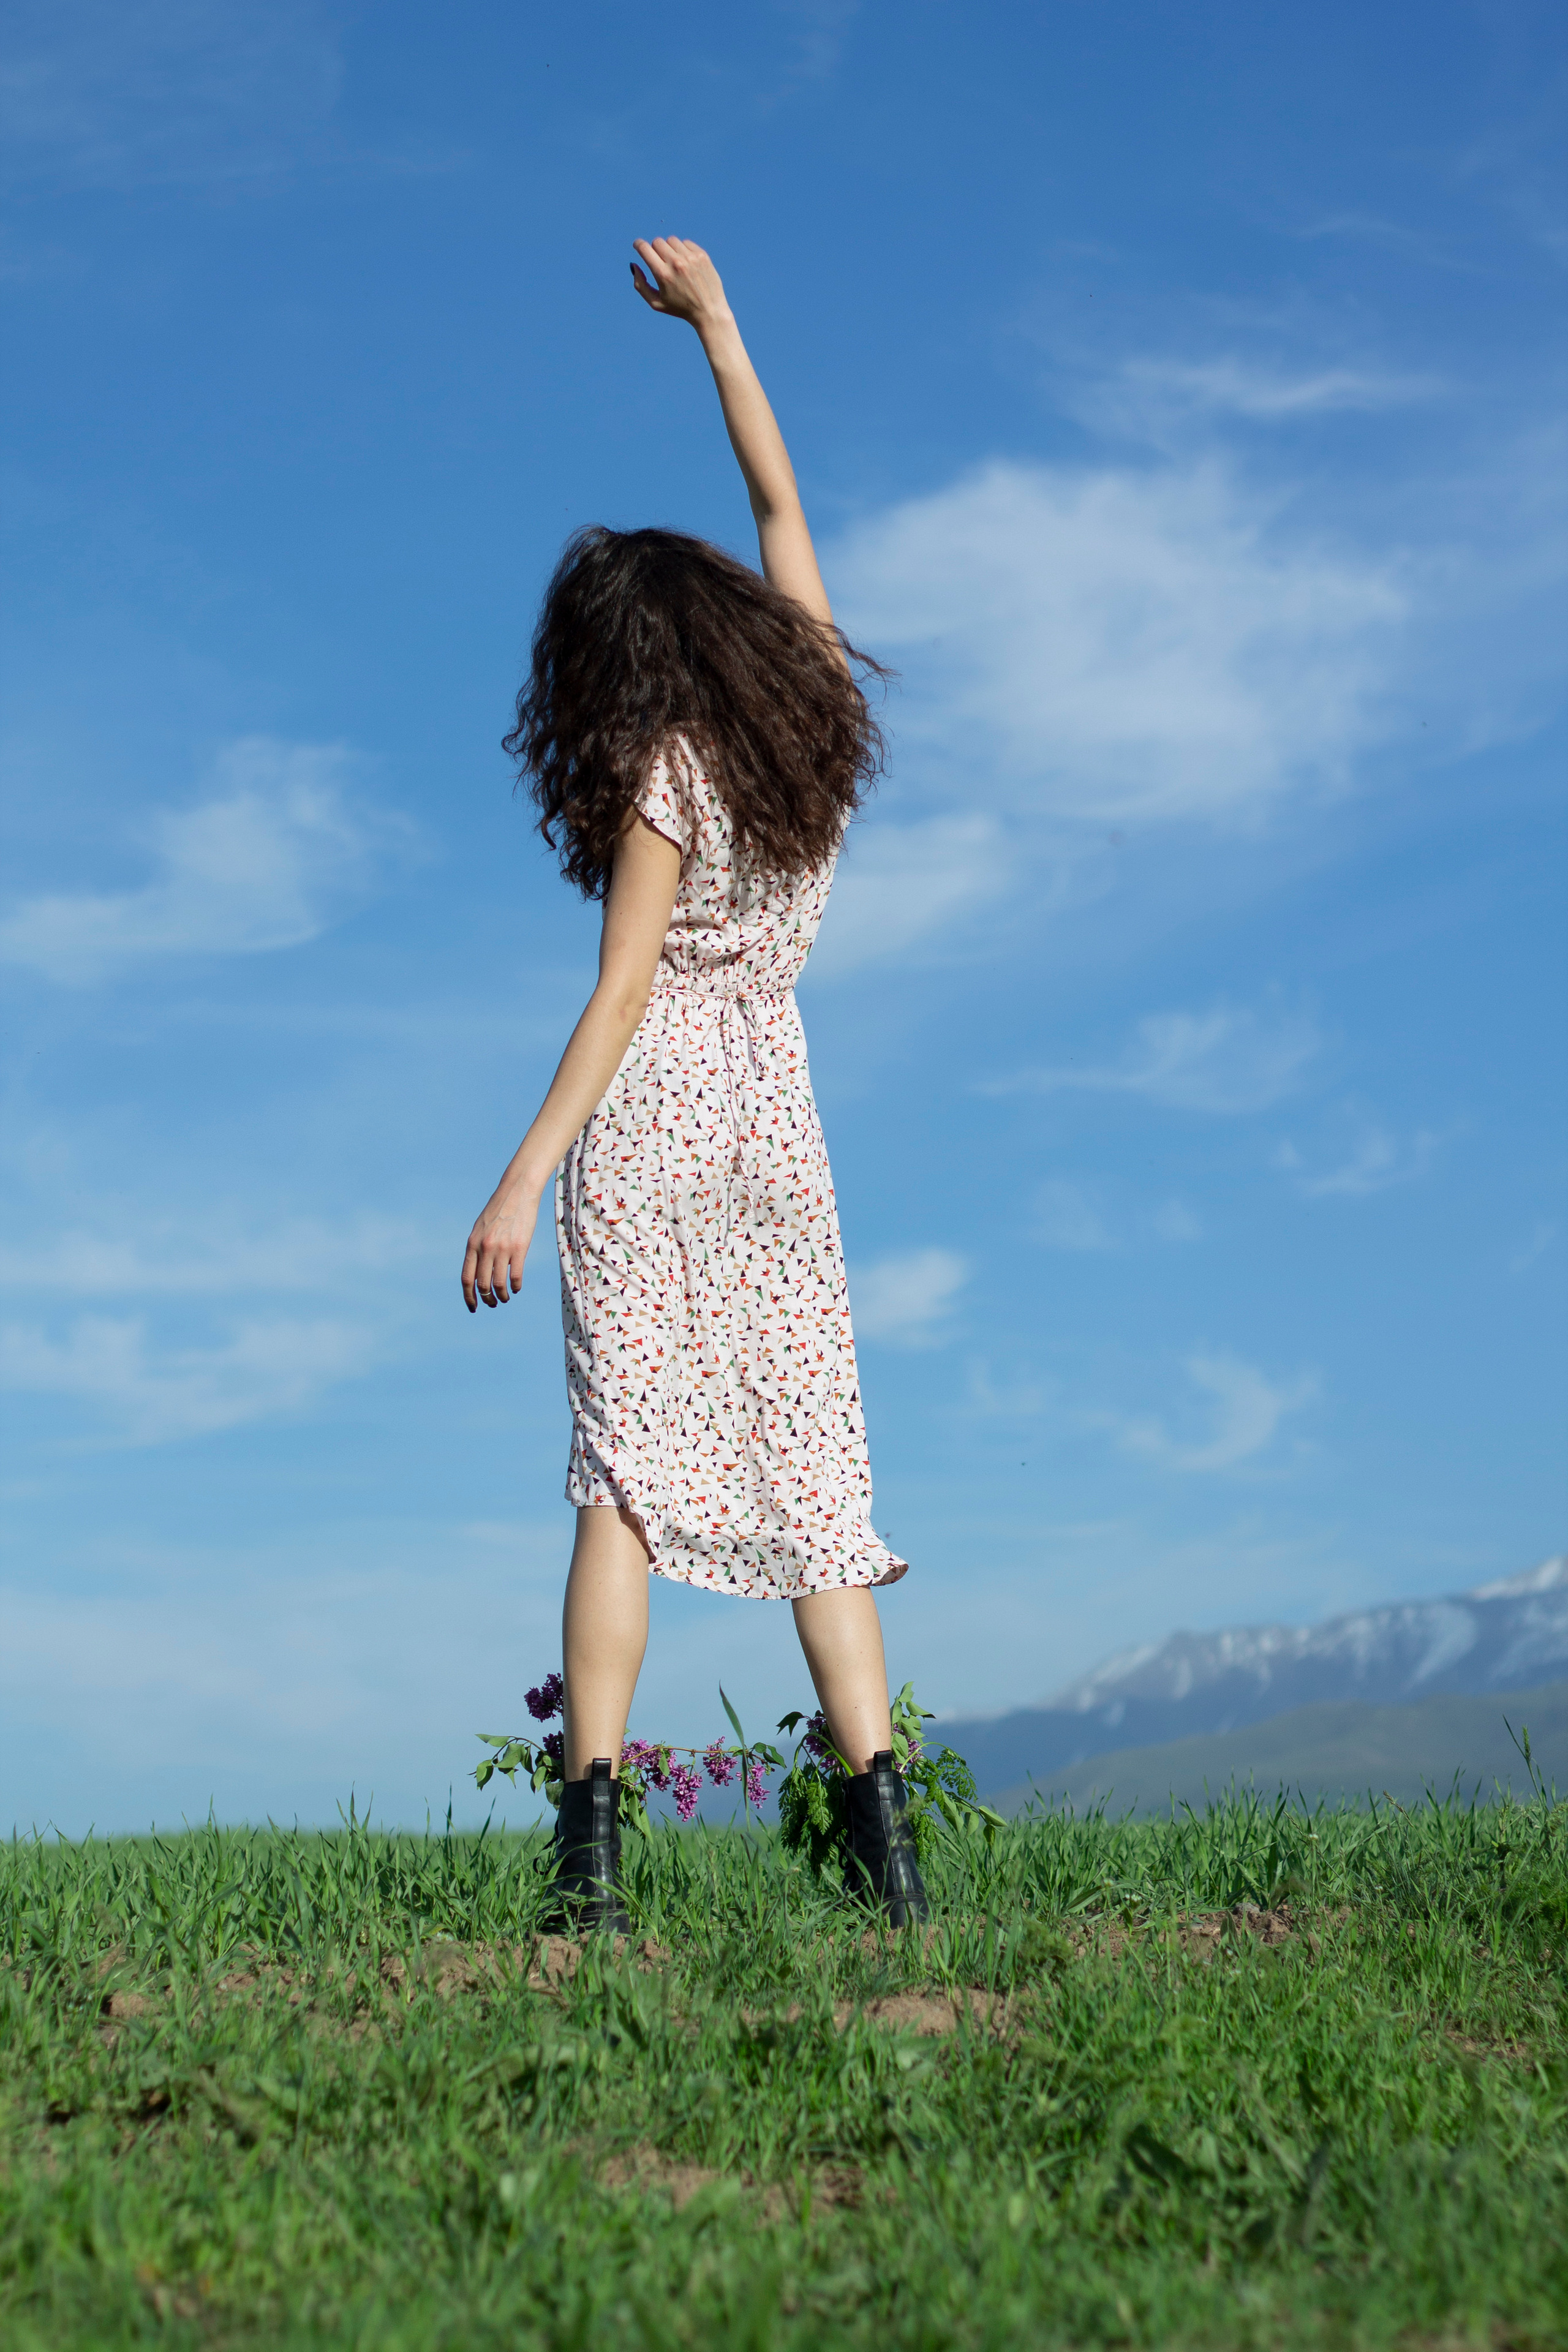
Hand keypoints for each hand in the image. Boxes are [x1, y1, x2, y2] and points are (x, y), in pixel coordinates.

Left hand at [461, 1184, 537, 1312]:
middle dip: (487, 1299)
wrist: (517, 1192)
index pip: (466, 1278)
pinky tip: (516, 1288)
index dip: (468, 1296)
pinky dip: (515, 1287)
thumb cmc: (499, 1210)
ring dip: (502, 1296)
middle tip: (493, 1304)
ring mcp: (502, 1248)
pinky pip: (515, 1276)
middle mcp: (484, 1248)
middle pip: (482, 1284)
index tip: (473, 1307)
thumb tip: (478, 1271)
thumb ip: (477, 1248)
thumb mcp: (481, 1228)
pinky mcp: (519, 1247)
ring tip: (505, 1299)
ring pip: (499, 1284)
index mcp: (472, 1244)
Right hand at [630, 237, 731, 335]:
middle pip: (657, 242)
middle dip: (655, 249)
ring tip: (675, 264)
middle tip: (660, 261)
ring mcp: (690, 257)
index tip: (638, 246)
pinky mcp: (701, 255)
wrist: (709, 311)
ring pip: (671, 240)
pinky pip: (685, 242)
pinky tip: (686, 263)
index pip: (644, 248)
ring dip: (669, 249)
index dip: (638, 245)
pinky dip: (683, 250)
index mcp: (663, 274)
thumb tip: (634, 265)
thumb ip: (640, 285)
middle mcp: (676, 263)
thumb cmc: (680, 308)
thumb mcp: (656, 303)